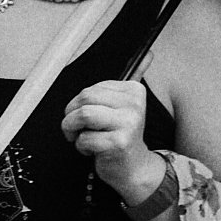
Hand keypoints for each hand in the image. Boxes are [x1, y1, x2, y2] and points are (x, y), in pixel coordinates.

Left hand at [61, 77, 162, 204]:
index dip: (79, 103)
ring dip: (72, 129)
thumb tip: (149, 53)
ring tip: (78, 137)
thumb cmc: (122, 135)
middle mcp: (134, 104)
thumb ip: (137, 76)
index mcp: (135, 91)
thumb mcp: (128, 106)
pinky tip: (92, 150)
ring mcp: (128, 123)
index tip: (87, 116)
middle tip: (74, 127)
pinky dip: (81, 146)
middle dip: (71, 115)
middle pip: (85, 98)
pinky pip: (84, 138)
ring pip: (83, 115)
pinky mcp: (118, 143)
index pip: (92, 88)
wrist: (134, 168)